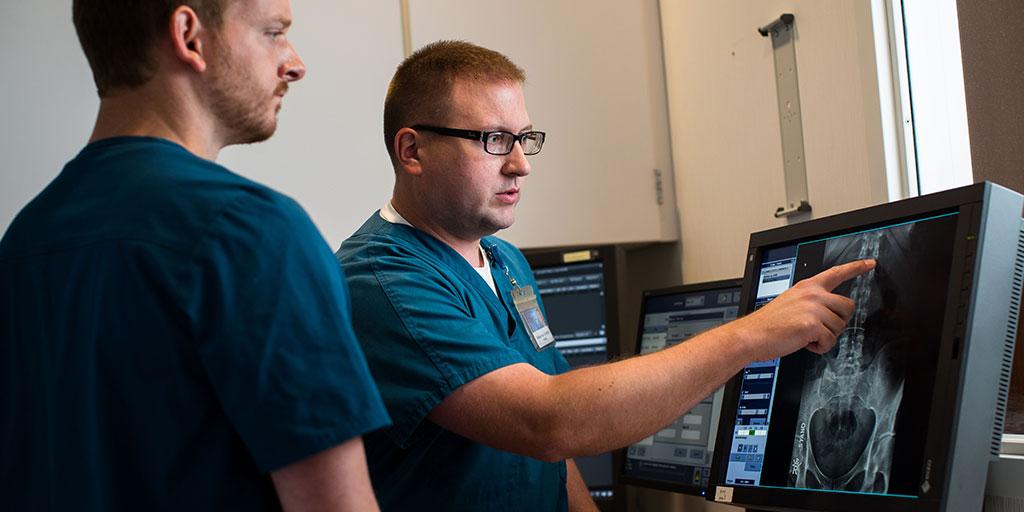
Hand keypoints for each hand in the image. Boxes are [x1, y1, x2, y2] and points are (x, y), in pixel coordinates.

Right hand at [733, 259, 874, 360]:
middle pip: (848, 306)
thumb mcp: (789, 303)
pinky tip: (804, 343)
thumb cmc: (767, 324)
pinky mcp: (813, 324)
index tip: (870, 264)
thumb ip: (810, 302)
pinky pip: (830, 341)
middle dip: (839, 321)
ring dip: (826, 337)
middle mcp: (812, 294)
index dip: (856, 268)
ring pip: (840, 327)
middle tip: (820, 328)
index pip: (836, 273)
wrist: (752, 335)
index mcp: (806, 287)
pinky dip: (819, 347)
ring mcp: (813, 308)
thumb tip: (828, 314)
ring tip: (806, 336)